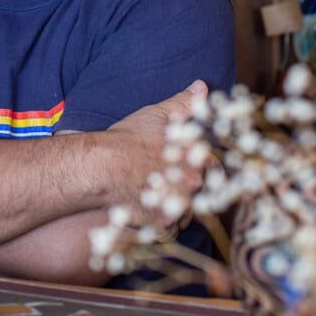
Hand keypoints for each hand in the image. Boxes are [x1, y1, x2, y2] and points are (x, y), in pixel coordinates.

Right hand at [105, 81, 208, 229]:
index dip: (201, 166)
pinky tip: (147, 208)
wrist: (101, 166)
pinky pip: (171, 229)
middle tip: (165, 181)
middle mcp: (193, 184)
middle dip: (187, 187)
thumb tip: (202, 87)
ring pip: (187, 211)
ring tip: (155, 194)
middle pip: (201, 191)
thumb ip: (184, 103)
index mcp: (196, 157)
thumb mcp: (157, 115)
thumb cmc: (128, 139)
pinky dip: (161, 222)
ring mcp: (179, 206)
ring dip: (176, 206)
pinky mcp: (163, 225)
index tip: (186, 167)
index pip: (214, 166)